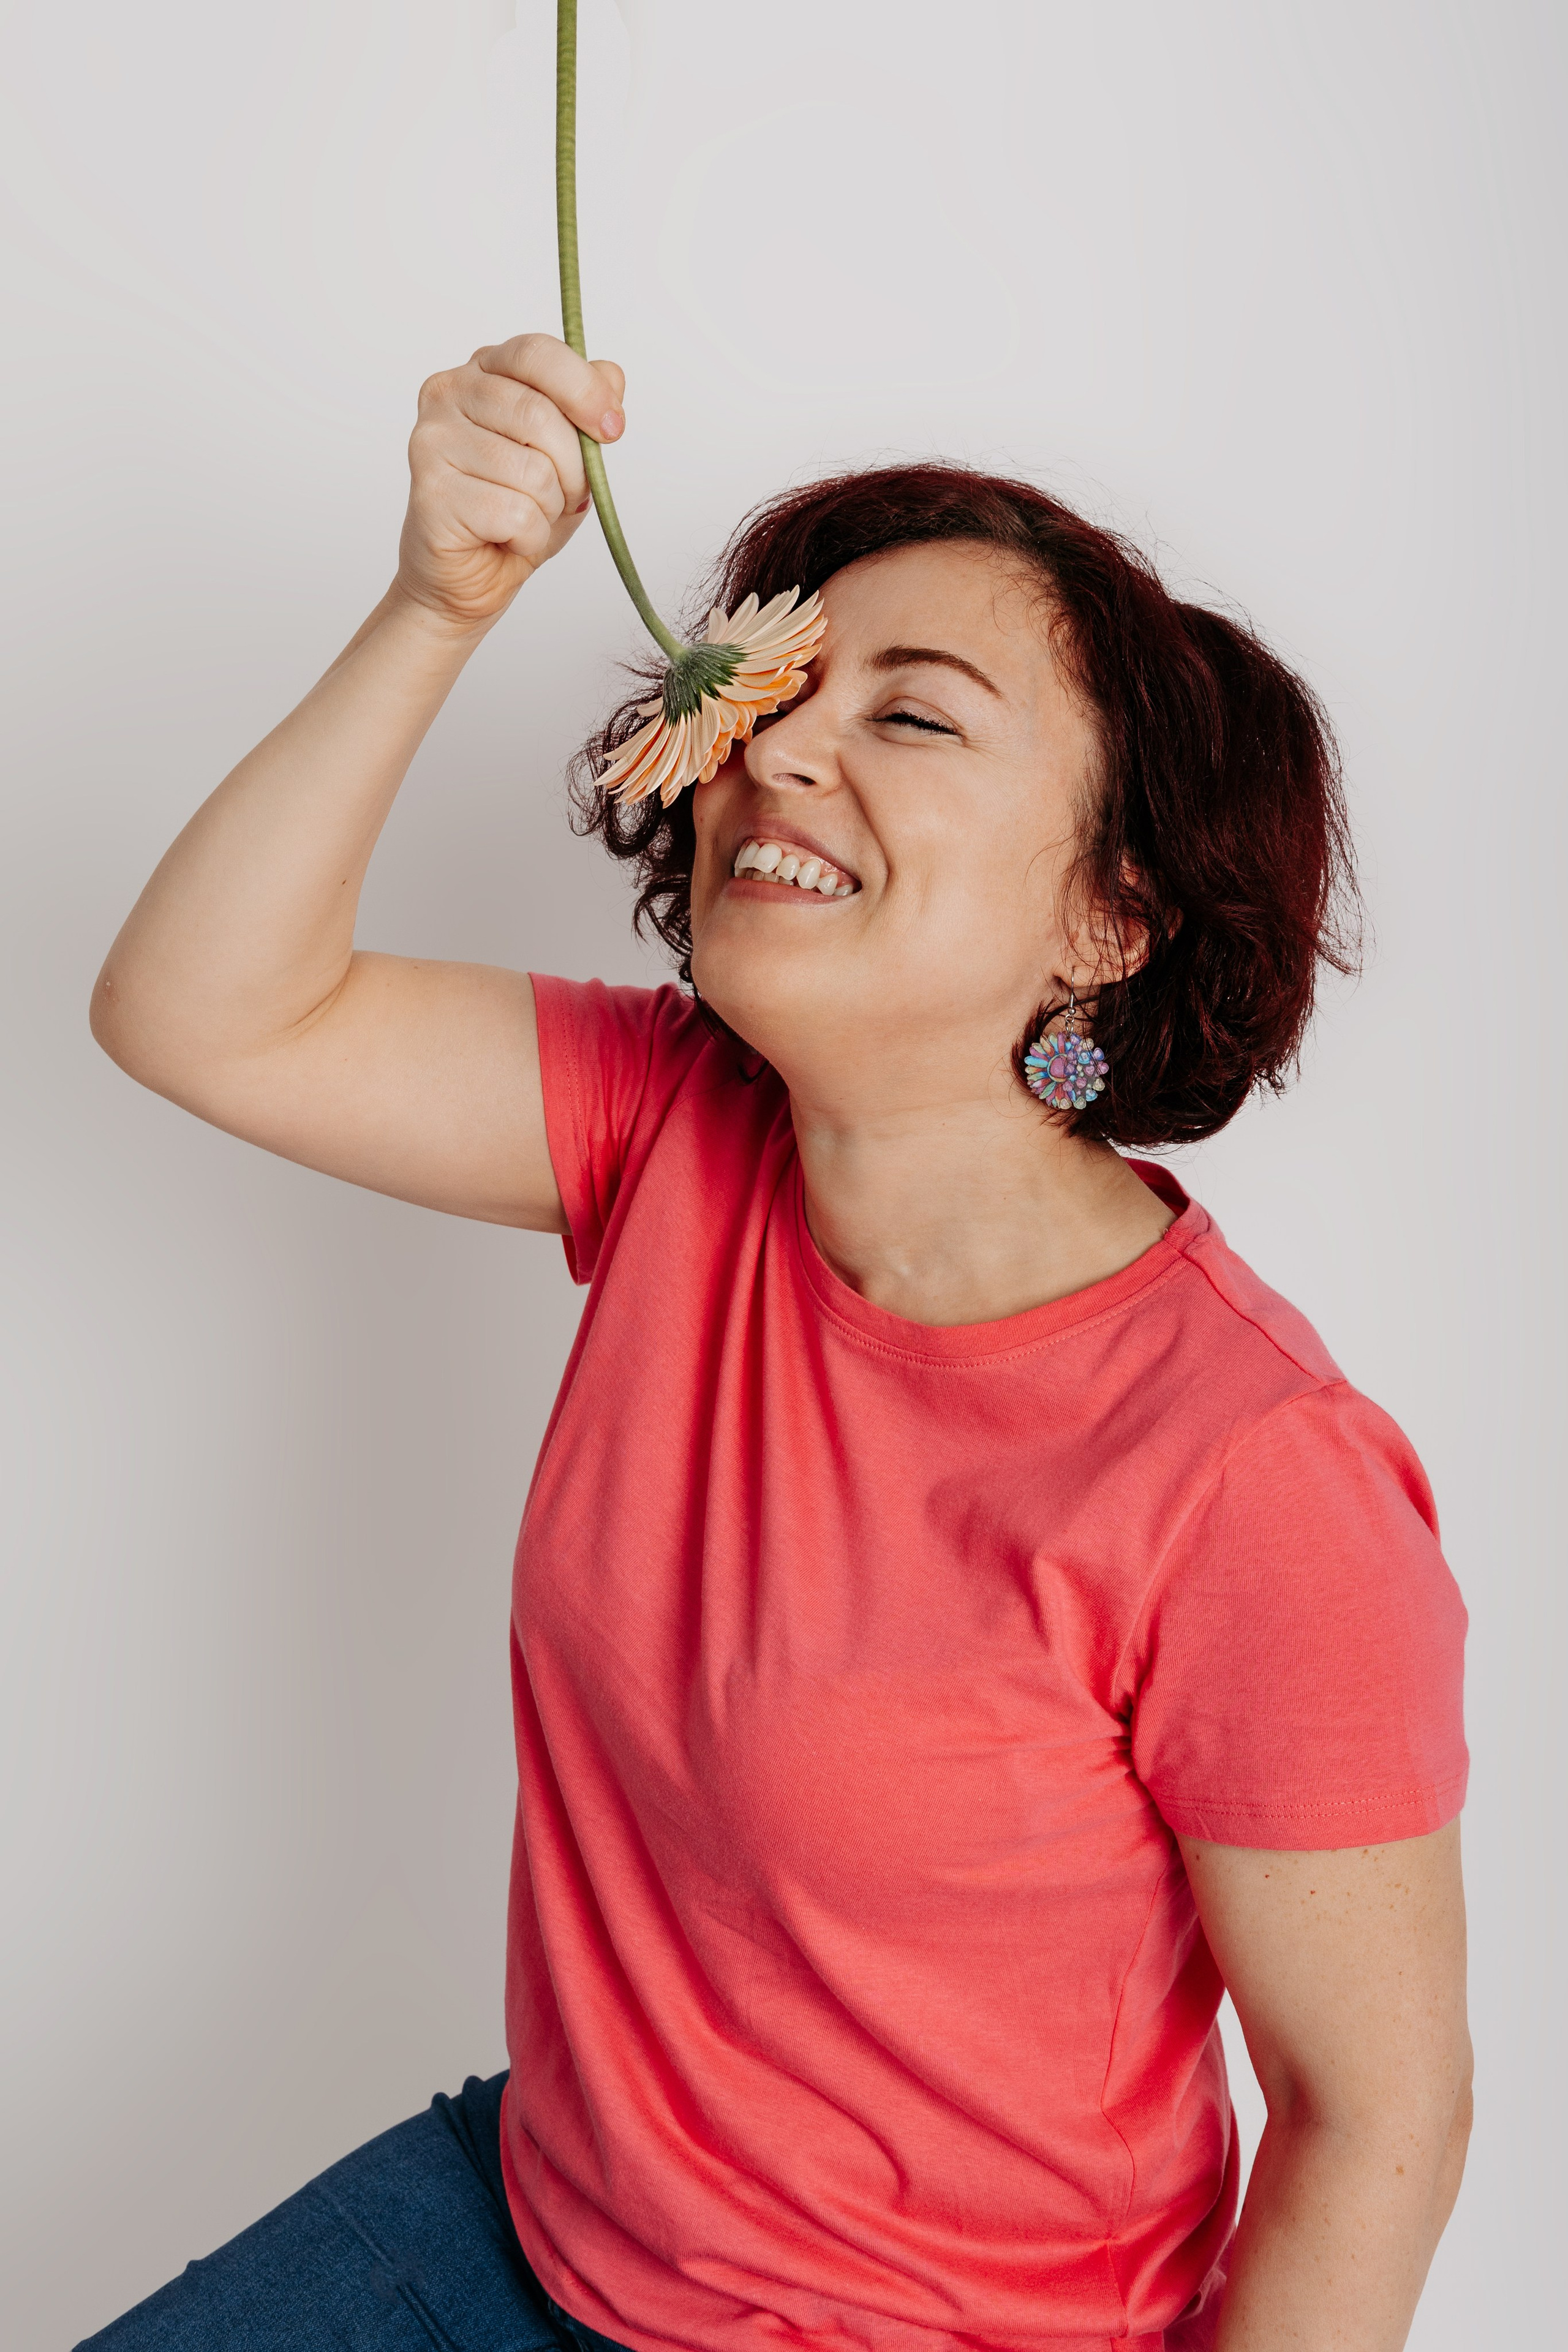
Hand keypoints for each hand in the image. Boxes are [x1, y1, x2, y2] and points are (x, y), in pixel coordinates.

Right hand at [395, 332, 624, 629]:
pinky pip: (515, 513)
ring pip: (532, 470)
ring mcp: (432, 441)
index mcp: (482, 371)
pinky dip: (529, 537)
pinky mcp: (431, 491)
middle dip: (572, 469)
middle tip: (560, 496)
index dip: (583, 390)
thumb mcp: (565, 458)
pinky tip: (506, 539)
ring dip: (548, 508)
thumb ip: (584, 412)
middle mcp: (447, 393)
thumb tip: (611, 375)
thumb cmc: (512, 514)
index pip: (536, 354)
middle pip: (539, 415)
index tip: (611, 428)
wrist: (466, 578)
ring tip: (525, 518)